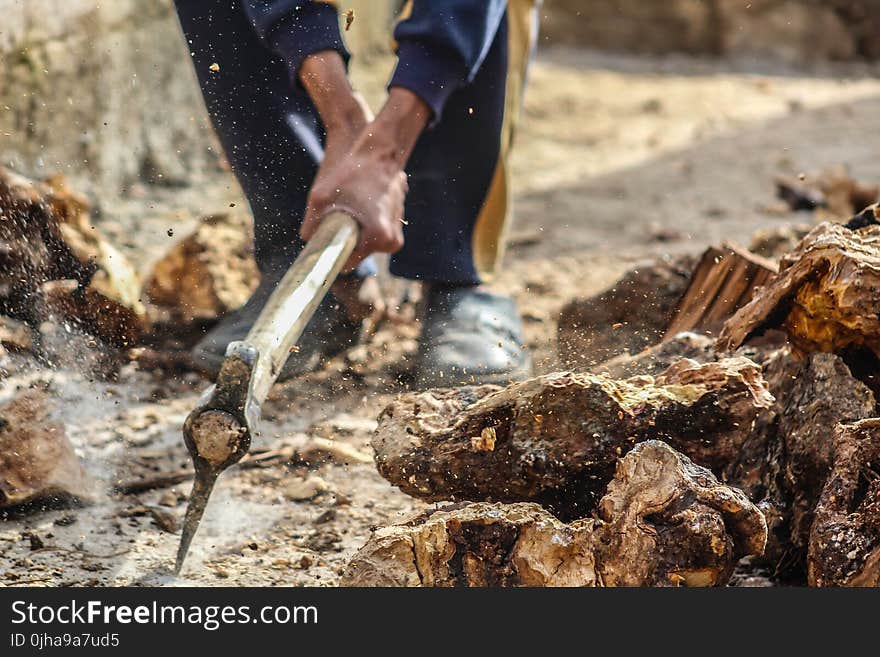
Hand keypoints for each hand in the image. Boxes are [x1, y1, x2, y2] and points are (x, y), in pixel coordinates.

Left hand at [301, 127, 407, 269]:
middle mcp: (391, 241)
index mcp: (378, 237)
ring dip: (355, 233)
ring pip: (367, 244)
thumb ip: (310, 224)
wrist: (382, 152)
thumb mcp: (321, 197)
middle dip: (345, 240)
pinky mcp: (399, 225)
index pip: (347, 263)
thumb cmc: (353, 172)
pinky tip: (357, 207)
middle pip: (357, 254)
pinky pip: (375, 235)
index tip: (321, 245)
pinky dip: (365, 225)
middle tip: (334, 221)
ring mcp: (397, 234)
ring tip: (346, 211)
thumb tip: (306, 241)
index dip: (331, 254)